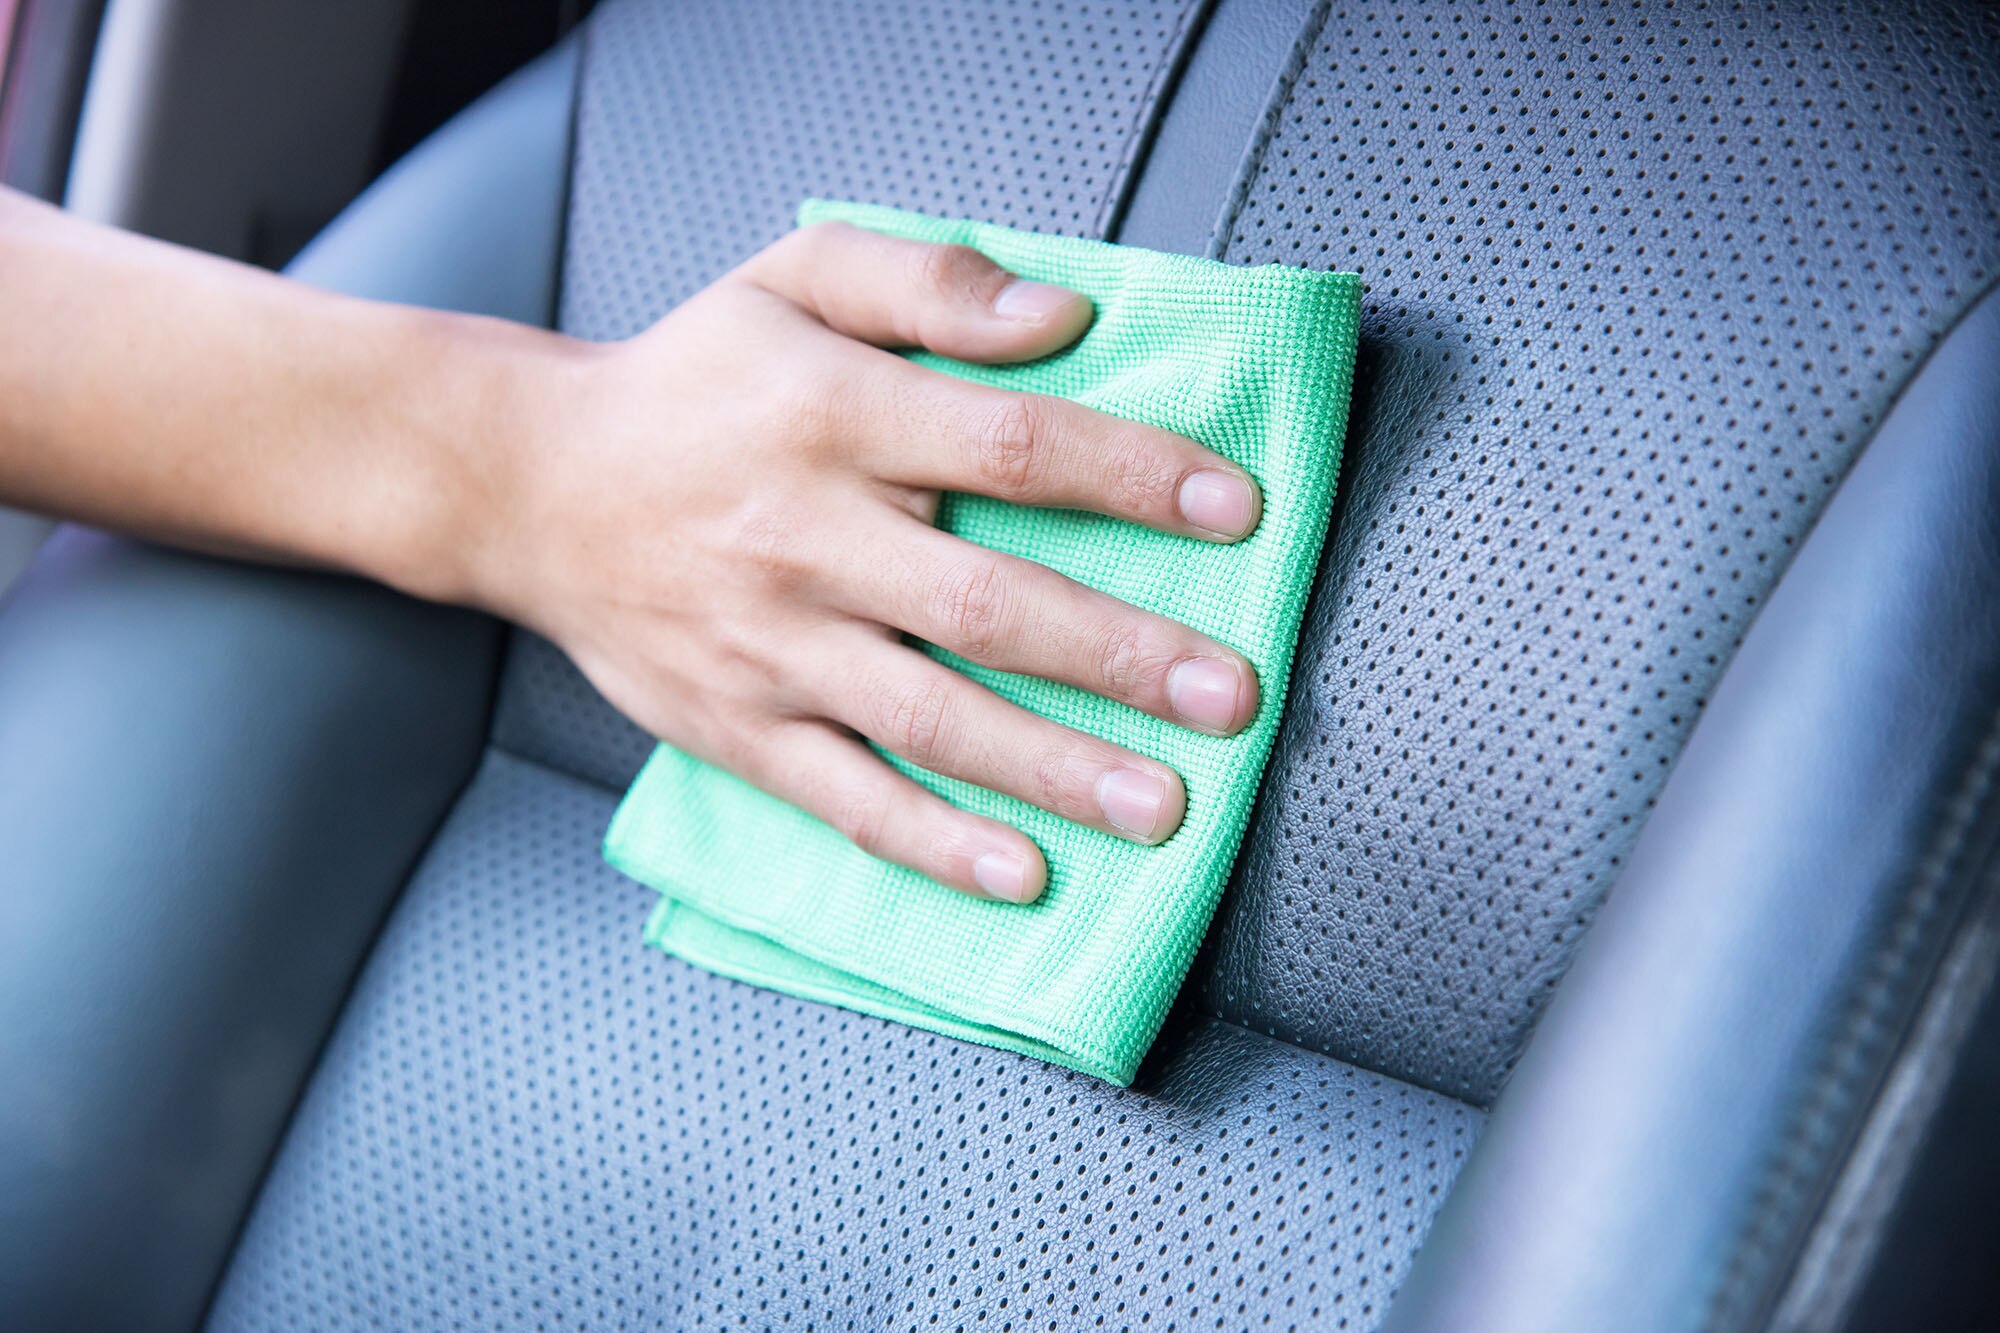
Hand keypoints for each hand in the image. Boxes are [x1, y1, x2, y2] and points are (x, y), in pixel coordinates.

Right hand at [475, 222, 1262, 902]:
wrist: (527, 486)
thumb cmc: (693, 379)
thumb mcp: (794, 278)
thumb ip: (928, 283)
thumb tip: (1065, 316)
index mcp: (831, 415)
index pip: (1008, 445)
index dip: (1130, 474)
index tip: (1237, 507)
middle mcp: (804, 537)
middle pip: (987, 604)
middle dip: (1120, 654)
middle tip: (1233, 694)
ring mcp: (770, 646)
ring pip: (931, 718)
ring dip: (1054, 767)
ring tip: (1165, 807)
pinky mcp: (738, 727)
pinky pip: (846, 797)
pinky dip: (936, 844)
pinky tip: (1023, 875)